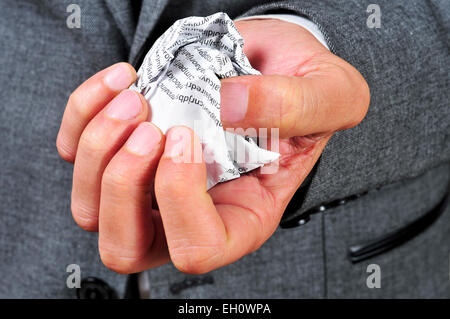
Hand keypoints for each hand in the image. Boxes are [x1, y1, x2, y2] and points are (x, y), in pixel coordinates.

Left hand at [56, 19, 368, 273]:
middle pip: (125, 246)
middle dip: (123, 183)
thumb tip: (225, 107)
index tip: (188, 136)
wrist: (272, 61)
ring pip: (91, 207)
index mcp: (242, 216)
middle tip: (151, 125)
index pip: (197, 250)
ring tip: (136, 98)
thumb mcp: (328, 95)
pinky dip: (83, 114)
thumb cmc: (304, 88)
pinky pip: (75, 153)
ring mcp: (152, 186)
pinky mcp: (126, 150)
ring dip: (99, 146)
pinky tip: (121, 83)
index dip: (179, 199)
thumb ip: (292, 105)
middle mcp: (190, 212)